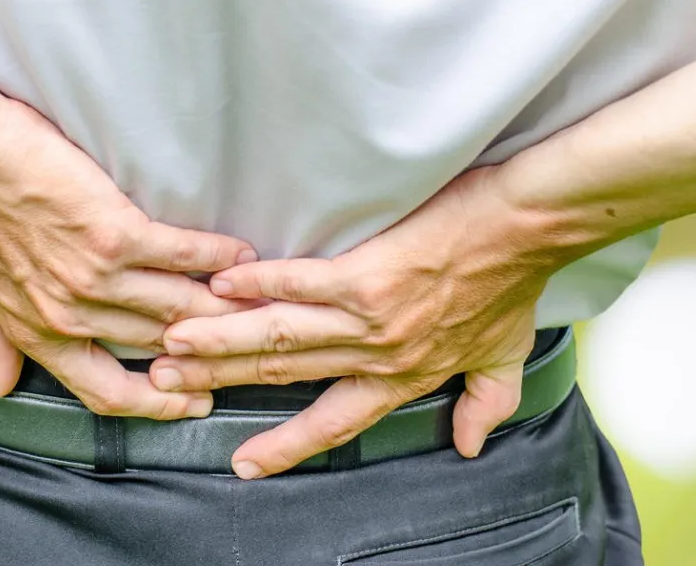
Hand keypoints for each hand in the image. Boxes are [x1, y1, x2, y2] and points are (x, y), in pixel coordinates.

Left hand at [0, 99, 257, 419]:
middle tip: (238, 342)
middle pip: (159, 348)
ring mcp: (97, 279)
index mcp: (39, 333)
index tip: (189, 401)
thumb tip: (0, 382)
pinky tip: (241, 255)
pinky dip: (217, 256)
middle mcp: (73, 316)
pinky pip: (182, 255)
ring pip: (179, 308)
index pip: (106, 392)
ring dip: (222, 306)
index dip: (155, 405)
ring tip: (253, 301)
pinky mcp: (118, 235)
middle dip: (205, 349)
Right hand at [152, 167, 556, 476]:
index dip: (288, 445)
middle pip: (286, 376)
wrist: (525, 231)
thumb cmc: (512, 286)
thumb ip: (484, 404)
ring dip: (223, 342)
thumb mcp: (502, 358)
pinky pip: (300, 285)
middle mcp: (377, 356)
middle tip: (170, 384)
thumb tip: (468, 444)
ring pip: (281, 338)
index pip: (334, 423)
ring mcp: (369, 318)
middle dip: (223, 382)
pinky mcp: (366, 275)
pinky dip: (258, 285)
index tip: (245, 463)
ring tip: (174, 345)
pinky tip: (220, 287)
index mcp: (402, 377)